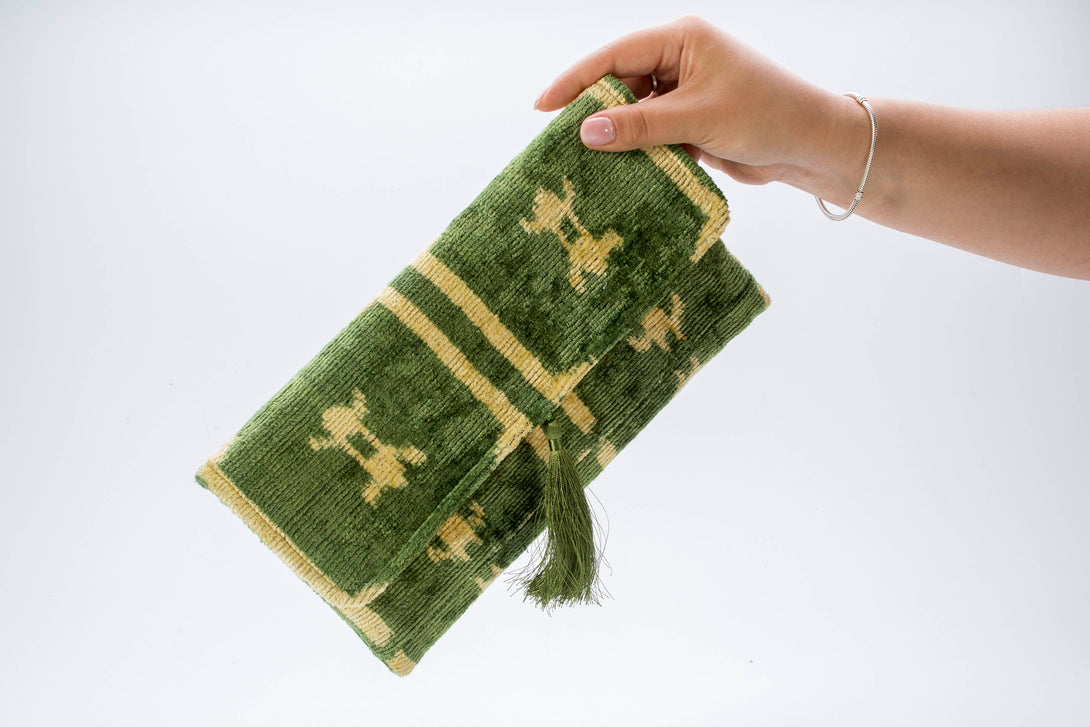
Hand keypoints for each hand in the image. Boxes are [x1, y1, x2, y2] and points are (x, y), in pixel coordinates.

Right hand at [533, 15, 866, 193]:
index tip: (543, 107)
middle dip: (595, 112)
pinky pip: (652, 135)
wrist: (811, 147)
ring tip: (586, 162)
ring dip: (618, 137)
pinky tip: (619, 172)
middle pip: (621, 84)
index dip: (577, 80)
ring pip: (635, 113)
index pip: (617, 55)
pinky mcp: (692, 123)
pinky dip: (638, 152)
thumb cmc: (765, 116)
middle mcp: (681, 60)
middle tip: (561, 142)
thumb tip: (586, 131)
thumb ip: (640, 125)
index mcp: (683, 39)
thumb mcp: (698, 119)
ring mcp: (686, 92)